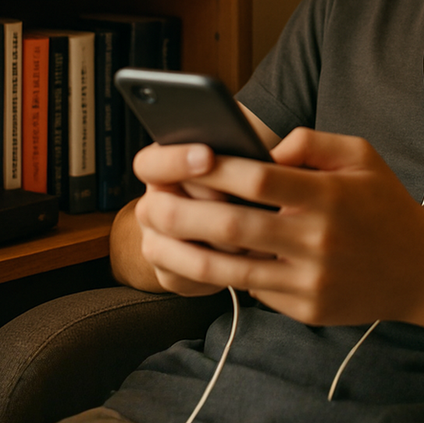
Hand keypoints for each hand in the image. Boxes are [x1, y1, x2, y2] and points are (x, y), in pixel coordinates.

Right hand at [133, 141, 250, 296]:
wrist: (229, 221)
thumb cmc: (242, 178)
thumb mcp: (243, 156)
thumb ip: (246, 148)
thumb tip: (274, 157)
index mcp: (160, 169)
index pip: (149, 164)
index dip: (175, 160)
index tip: (209, 155)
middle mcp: (152, 204)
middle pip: (168, 210)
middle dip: (211, 206)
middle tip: (244, 202)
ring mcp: (156, 241)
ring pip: (180, 246)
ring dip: (224, 242)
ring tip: (259, 233)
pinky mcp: (169, 273)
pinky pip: (192, 275)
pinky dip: (225, 268)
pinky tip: (255, 256)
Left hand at [135, 129, 423, 325]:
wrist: (423, 272)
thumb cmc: (385, 204)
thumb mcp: (362, 156)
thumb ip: (314, 141)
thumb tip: (267, 148)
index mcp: (328, 196)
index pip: (259, 179)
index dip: (216, 168)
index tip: (182, 157)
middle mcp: (317, 240)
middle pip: (234, 226)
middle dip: (182, 213)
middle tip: (146, 201)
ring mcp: (309, 280)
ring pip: (231, 269)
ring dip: (183, 253)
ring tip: (150, 236)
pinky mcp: (305, 309)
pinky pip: (252, 289)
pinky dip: (218, 273)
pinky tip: (188, 259)